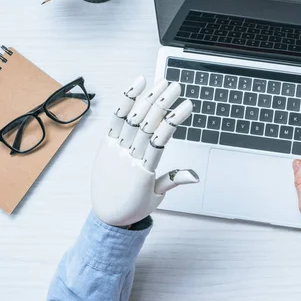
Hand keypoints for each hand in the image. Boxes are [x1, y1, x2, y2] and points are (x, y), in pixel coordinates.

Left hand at [91, 76, 198, 226]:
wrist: (106, 217)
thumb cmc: (133, 207)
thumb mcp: (157, 198)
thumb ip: (173, 180)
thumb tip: (194, 175)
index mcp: (142, 172)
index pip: (160, 139)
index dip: (174, 120)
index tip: (187, 105)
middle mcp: (127, 158)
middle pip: (146, 124)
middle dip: (162, 103)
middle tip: (176, 87)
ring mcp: (114, 150)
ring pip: (131, 119)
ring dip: (146, 98)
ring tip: (160, 83)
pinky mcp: (105, 145)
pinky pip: (115, 120)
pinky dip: (125, 103)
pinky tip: (136, 87)